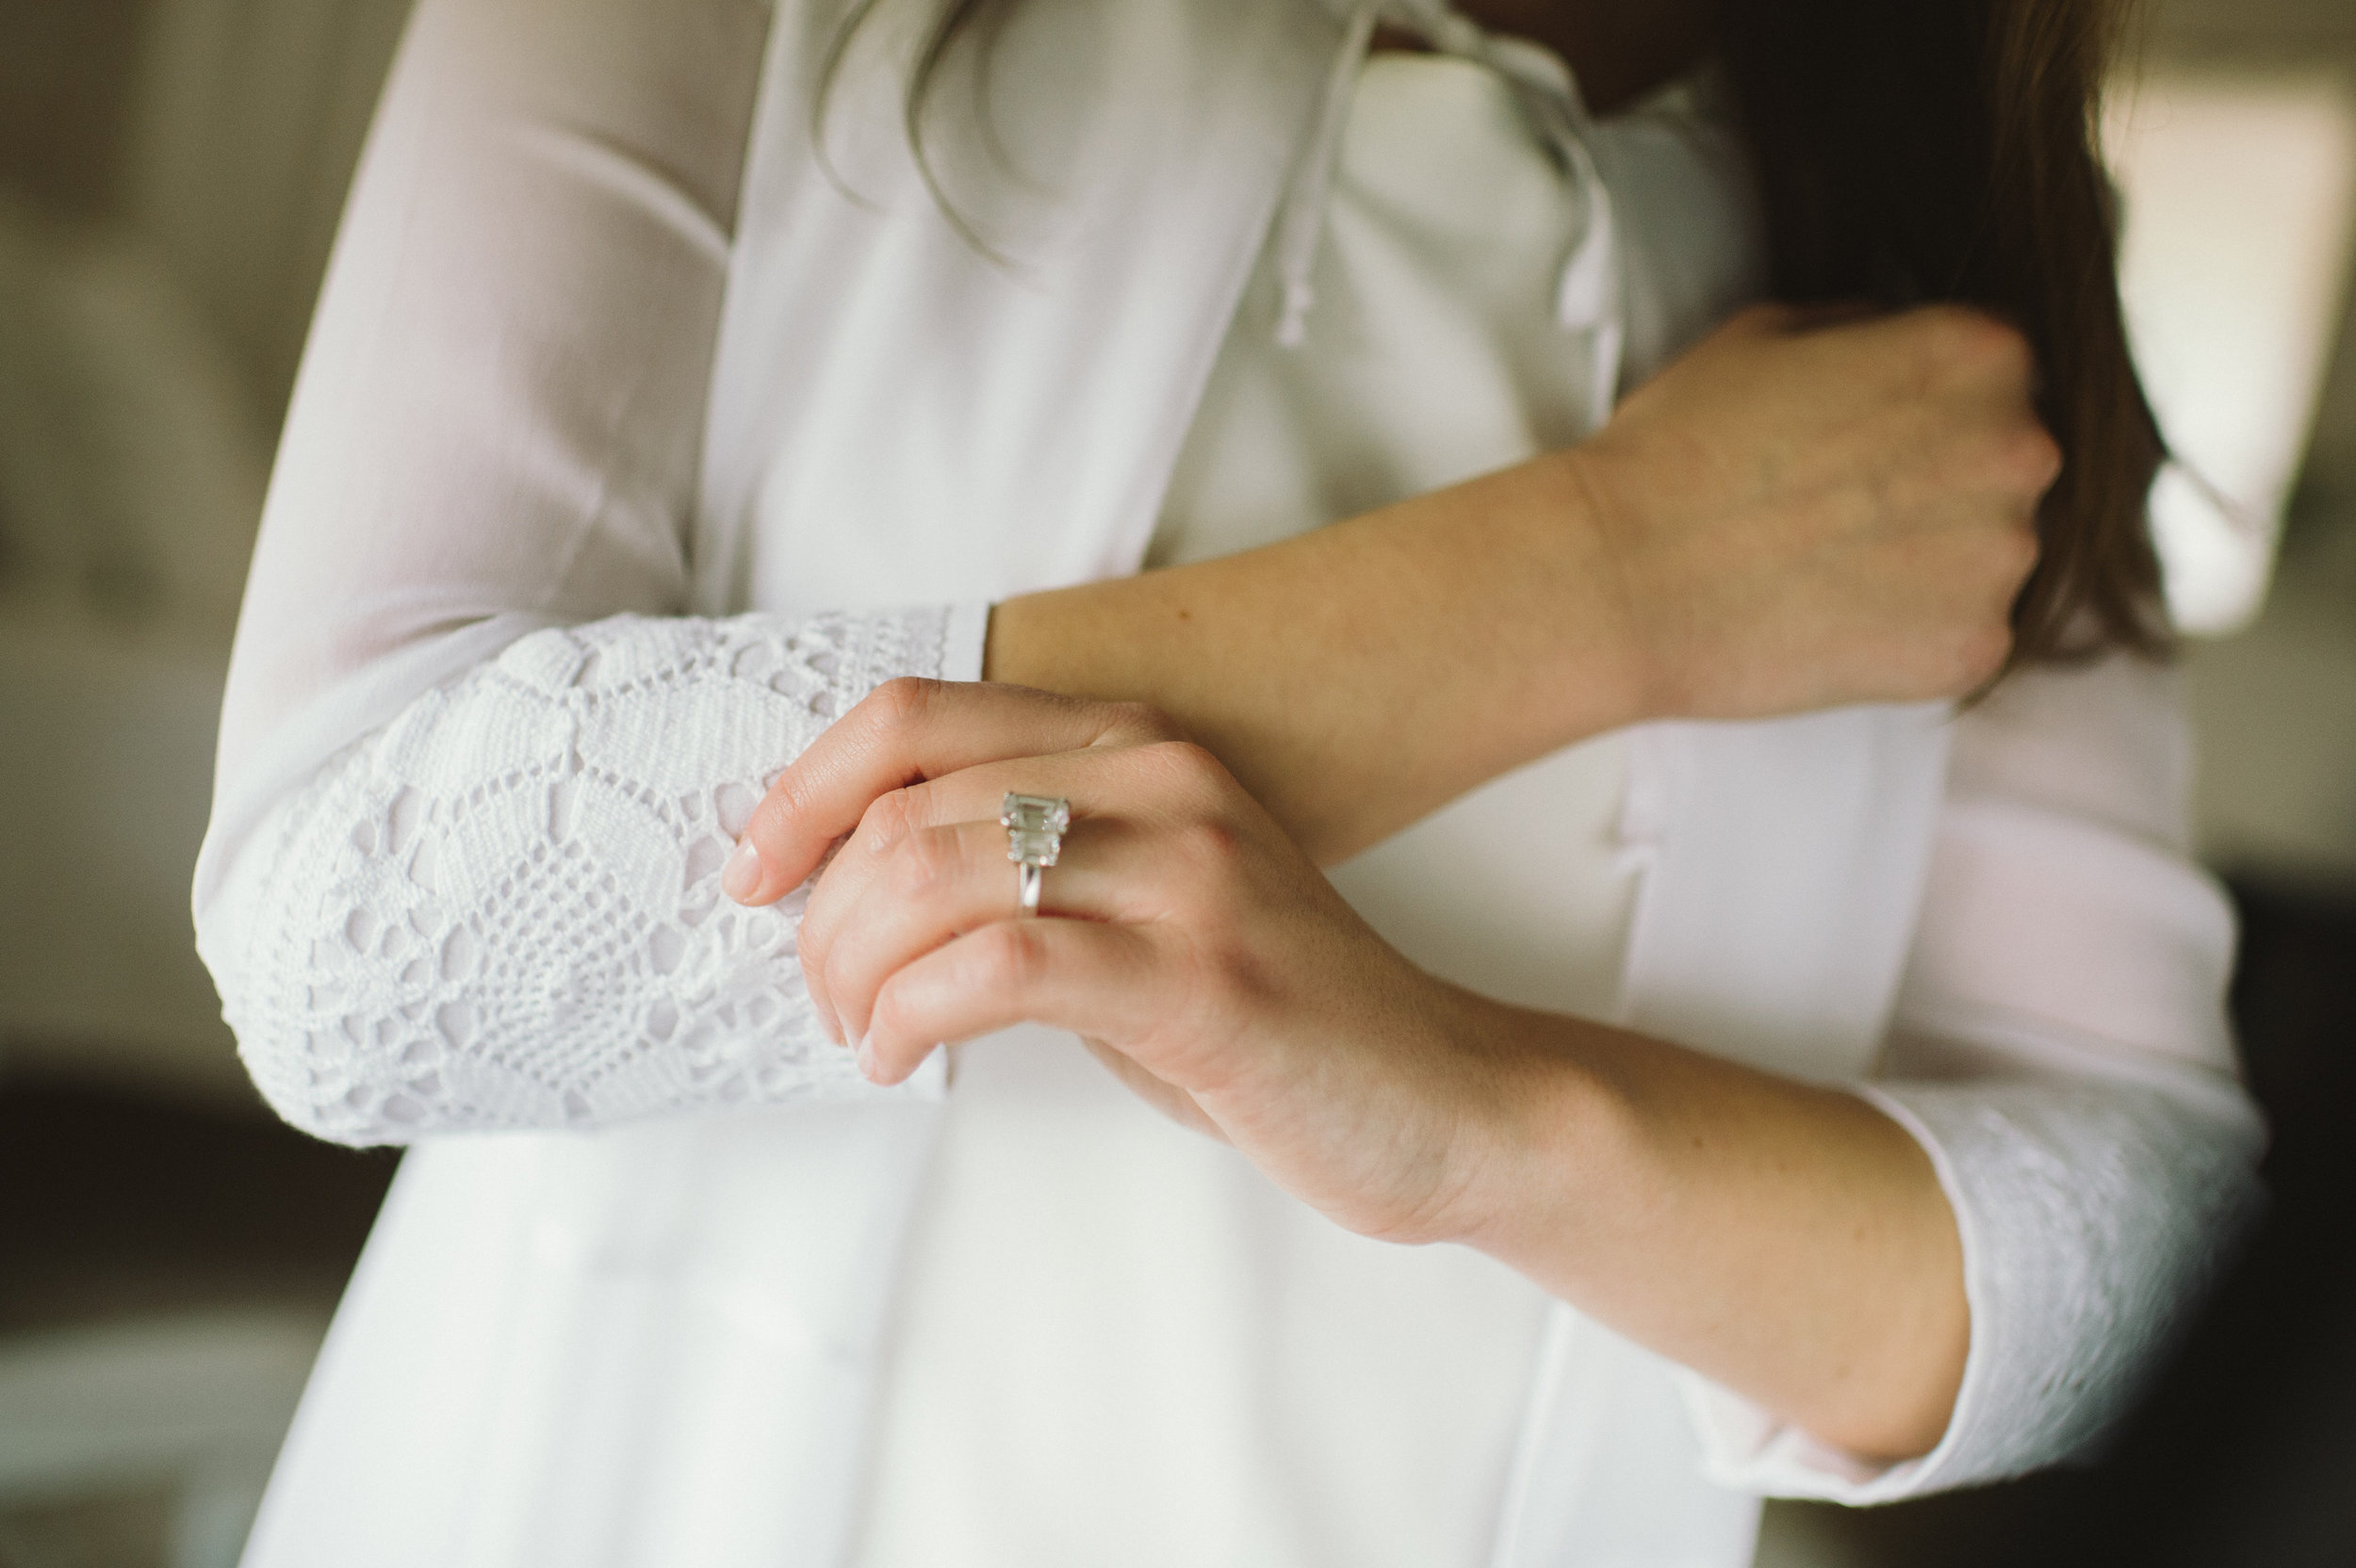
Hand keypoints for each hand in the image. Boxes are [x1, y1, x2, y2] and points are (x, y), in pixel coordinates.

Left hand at [725, 677, 1969, 1460]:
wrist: (1449, 1097)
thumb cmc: (1279, 1016)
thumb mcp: (1146, 907)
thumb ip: (1031, 868)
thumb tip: (861, 888)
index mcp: (1142, 743)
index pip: (914, 712)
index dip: (803, 788)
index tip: (752, 871)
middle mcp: (1164, 776)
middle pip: (905, 797)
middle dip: (819, 909)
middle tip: (818, 993)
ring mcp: (1188, 866)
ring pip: (933, 870)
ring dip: (852, 965)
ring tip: (857, 1029)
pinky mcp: (1198, 972)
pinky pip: (997, 961)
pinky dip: (909, 1014)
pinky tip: (900, 1055)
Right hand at [1571, 302, 2056, 717]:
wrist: (1620, 579)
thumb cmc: (1675, 453)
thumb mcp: (1765, 334)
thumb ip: (1867, 331)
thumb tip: (1895, 350)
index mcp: (1975, 355)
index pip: (1996, 369)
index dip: (1925, 402)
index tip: (1872, 437)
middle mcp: (2016, 449)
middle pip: (2004, 461)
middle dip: (1937, 481)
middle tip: (1842, 508)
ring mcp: (2002, 557)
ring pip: (1988, 553)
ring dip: (1928, 560)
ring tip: (1826, 569)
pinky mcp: (1972, 648)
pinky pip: (1962, 635)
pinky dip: (1908, 634)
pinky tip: (1830, 620)